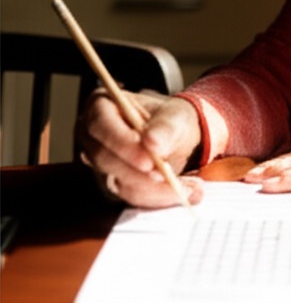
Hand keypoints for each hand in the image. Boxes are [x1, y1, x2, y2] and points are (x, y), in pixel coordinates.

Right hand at [76, 89, 203, 207]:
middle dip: (137, 172)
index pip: (100, 124)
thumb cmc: (169, 120)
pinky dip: (155, 196)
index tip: (148, 159)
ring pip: (117, 182)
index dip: (122, 143)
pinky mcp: (112, 184)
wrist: (175, 138)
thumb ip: (165, 126)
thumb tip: (153, 142)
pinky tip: (179, 192)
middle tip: (168, 177)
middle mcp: (94, 136)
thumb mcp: (175, 115)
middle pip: (104, 158)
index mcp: (102, 107)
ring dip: (152, 188)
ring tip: (185, 186)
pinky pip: (130, 195)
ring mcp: (100, 162)